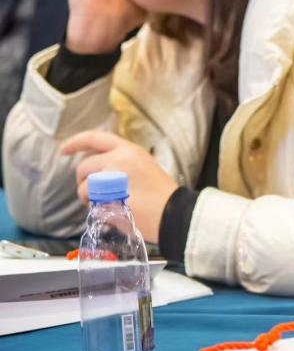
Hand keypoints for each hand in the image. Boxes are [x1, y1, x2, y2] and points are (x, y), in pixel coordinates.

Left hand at [64, 131, 178, 242]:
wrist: (173, 212)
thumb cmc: (162, 193)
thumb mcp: (144, 166)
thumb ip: (121, 163)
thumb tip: (99, 171)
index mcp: (129, 150)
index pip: (94, 138)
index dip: (75, 142)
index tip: (63, 150)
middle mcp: (118, 160)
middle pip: (84, 166)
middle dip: (83, 180)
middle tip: (92, 191)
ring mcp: (111, 180)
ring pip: (84, 187)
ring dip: (88, 197)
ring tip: (105, 203)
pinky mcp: (107, 198)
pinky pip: (90, 203)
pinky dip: (95, 208)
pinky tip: (110, 211)